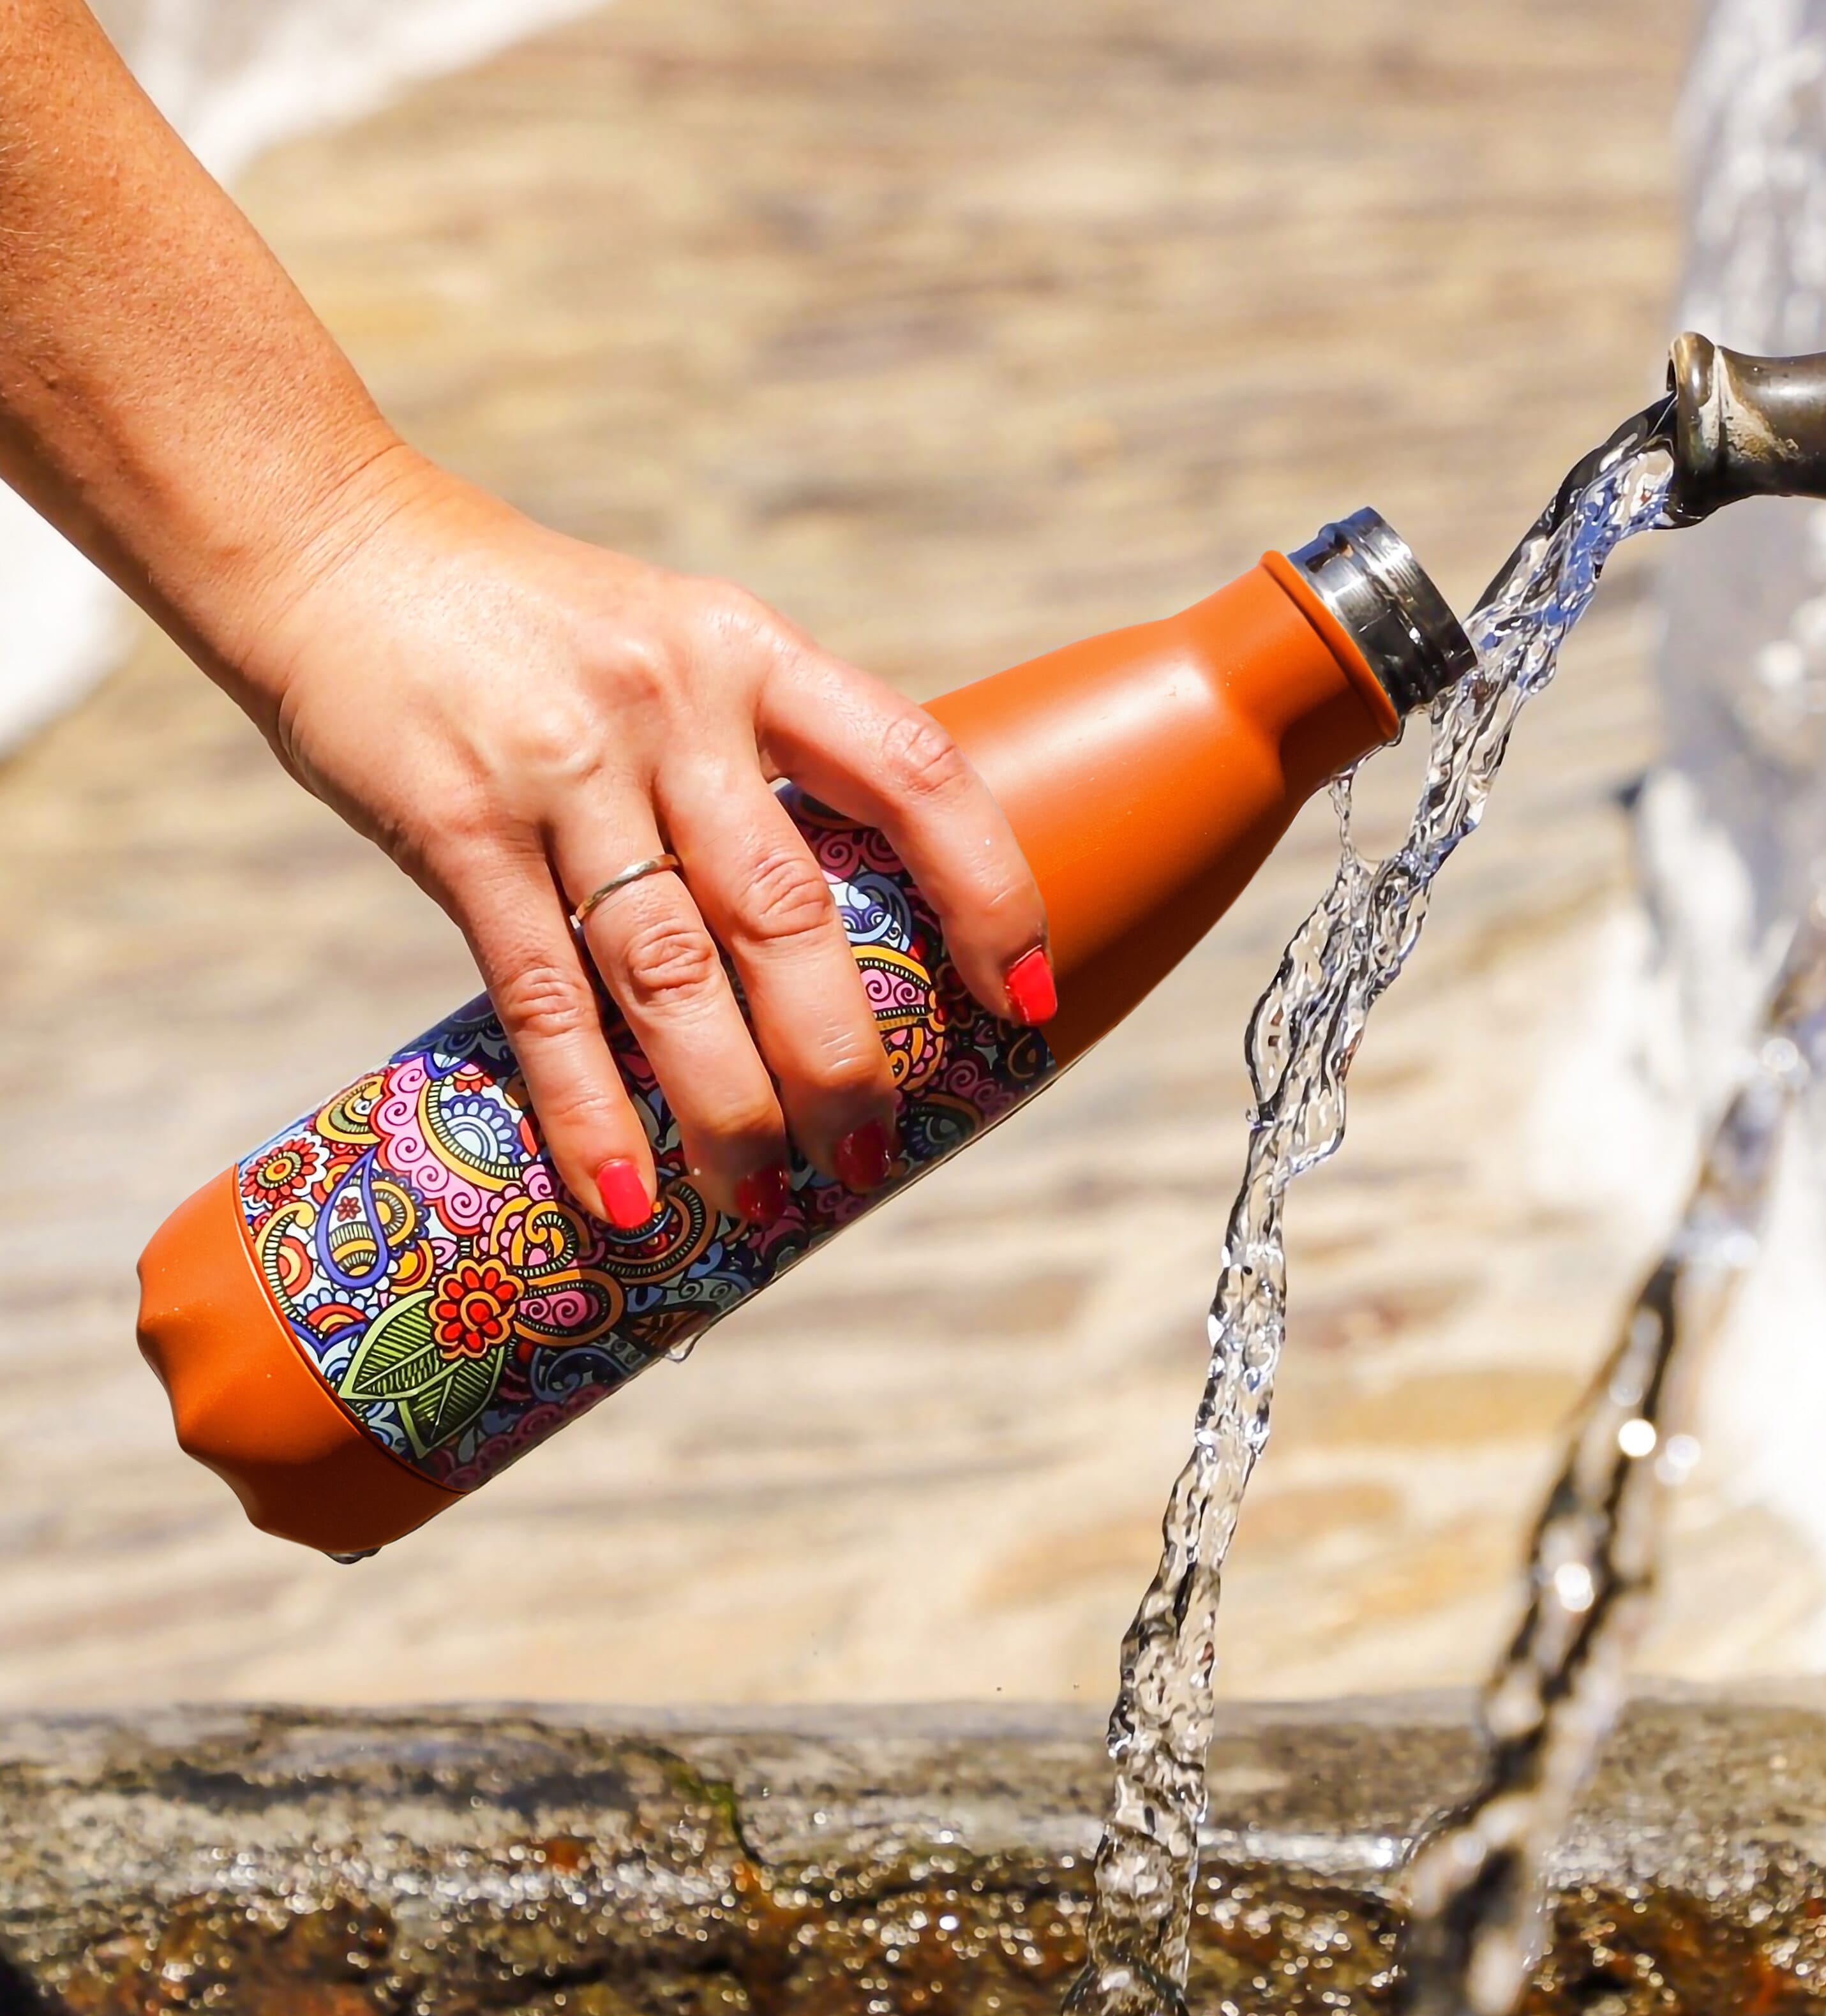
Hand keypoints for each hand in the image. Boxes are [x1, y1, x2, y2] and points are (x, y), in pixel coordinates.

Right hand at [232, 446, 1051, 1228]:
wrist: (326, 538)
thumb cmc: (531, 623)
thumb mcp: (677, 643)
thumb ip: (761, 755)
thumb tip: (845, 926)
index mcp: (751, 652)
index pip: (916, 772)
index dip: (989, 892)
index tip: (1027, 995)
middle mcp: (672, 707)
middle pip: (789, 915)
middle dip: (842, 1056)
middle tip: (868, 1152)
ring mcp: (562, 769)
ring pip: (672, 974)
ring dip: (729, 1105)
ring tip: (764, 1196)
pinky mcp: (456, 828)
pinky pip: (542, 997)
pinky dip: (589, 1107)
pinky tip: (628, 1191)